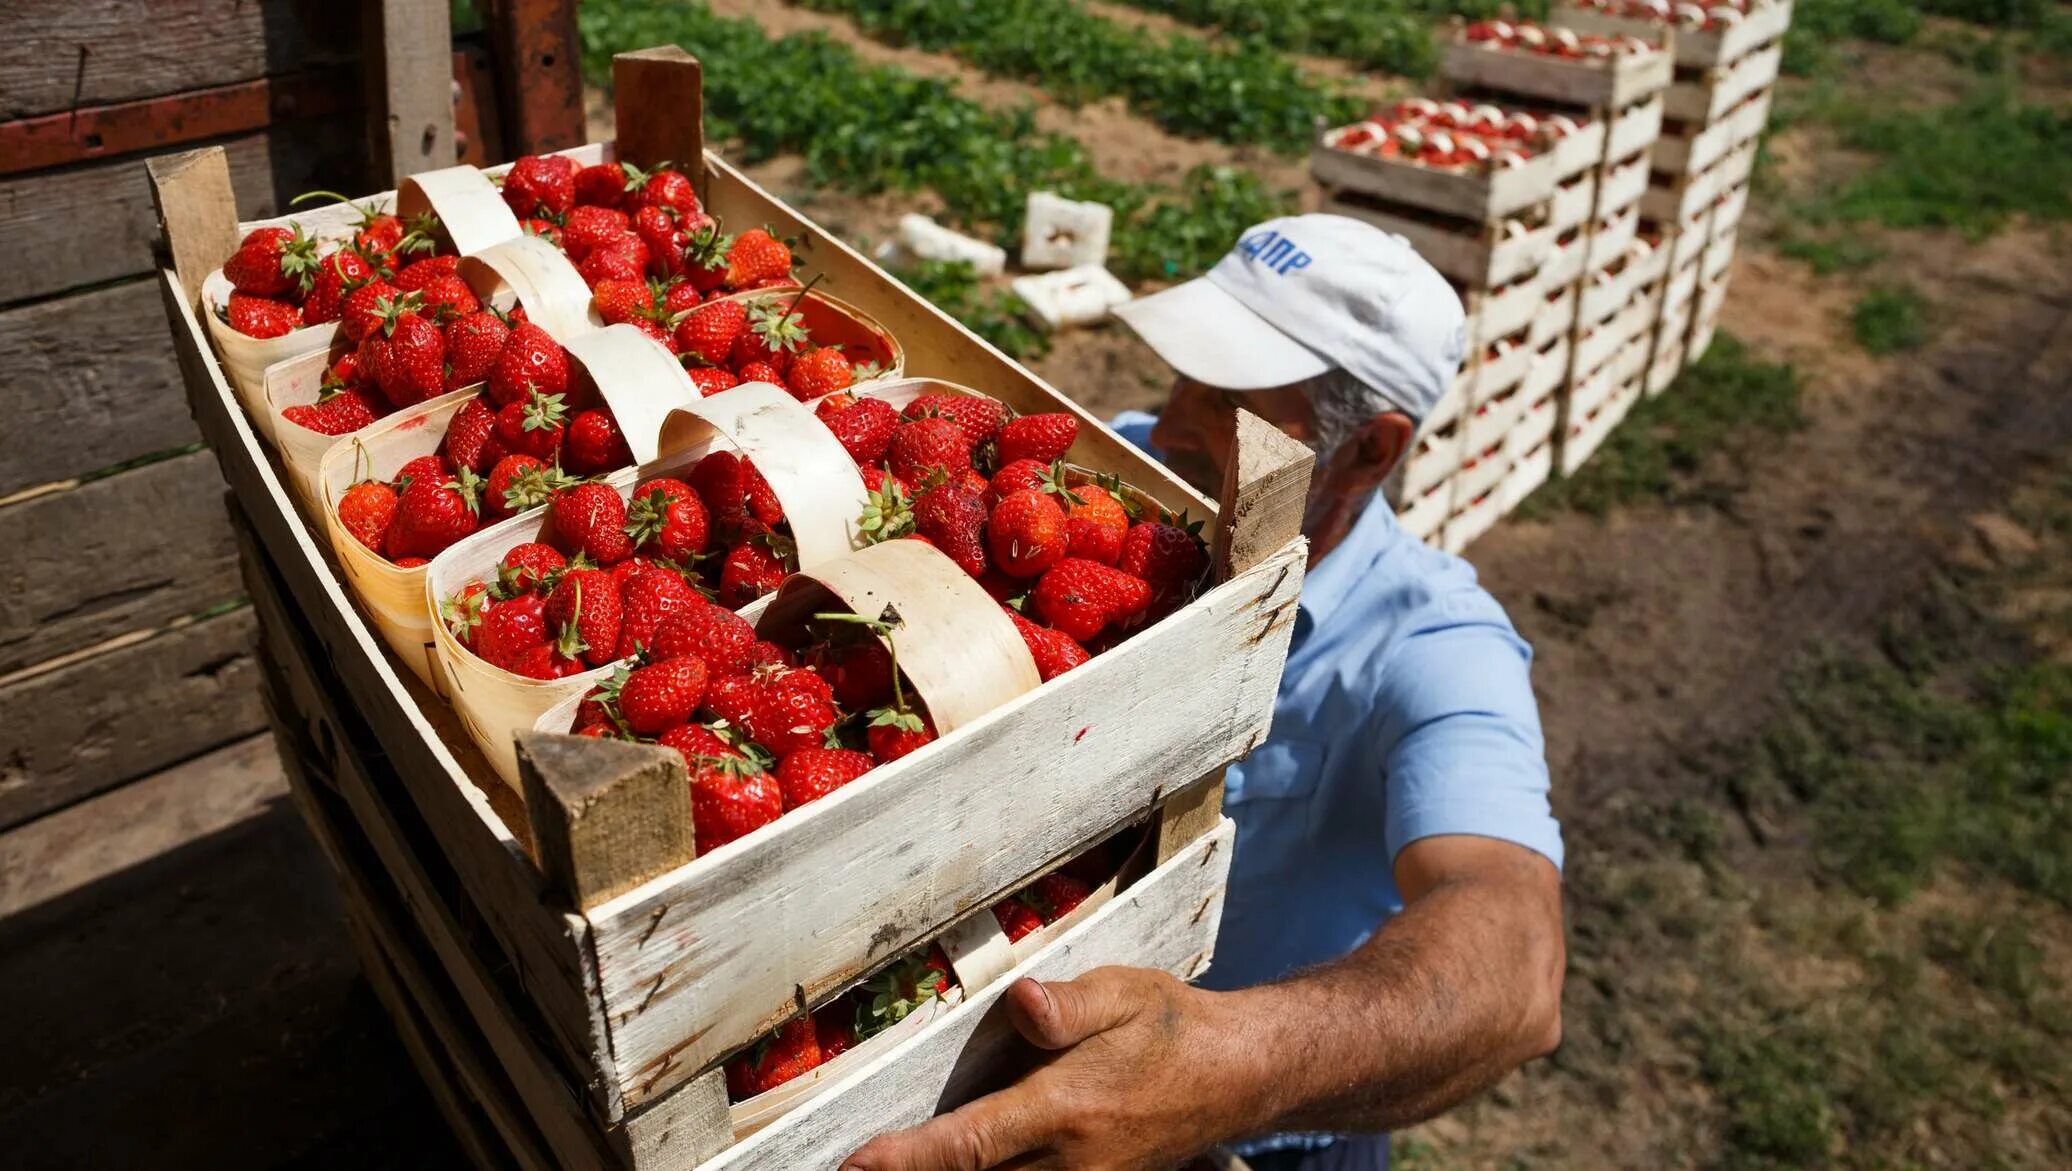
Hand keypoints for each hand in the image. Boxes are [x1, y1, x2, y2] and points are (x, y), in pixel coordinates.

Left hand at [841, 966, 1262, 1170]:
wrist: (1233, 1076)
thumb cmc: (1169, 1027)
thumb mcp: (1123, 994)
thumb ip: (1067, 1005)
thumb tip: (1020, 1000)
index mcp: (1065, 1109)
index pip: (969, 1144)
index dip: (906, 1161)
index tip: (854, 1165)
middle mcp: (1068, 1162)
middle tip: (850, 1168)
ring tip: (886, 1166)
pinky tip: (951, 1164)